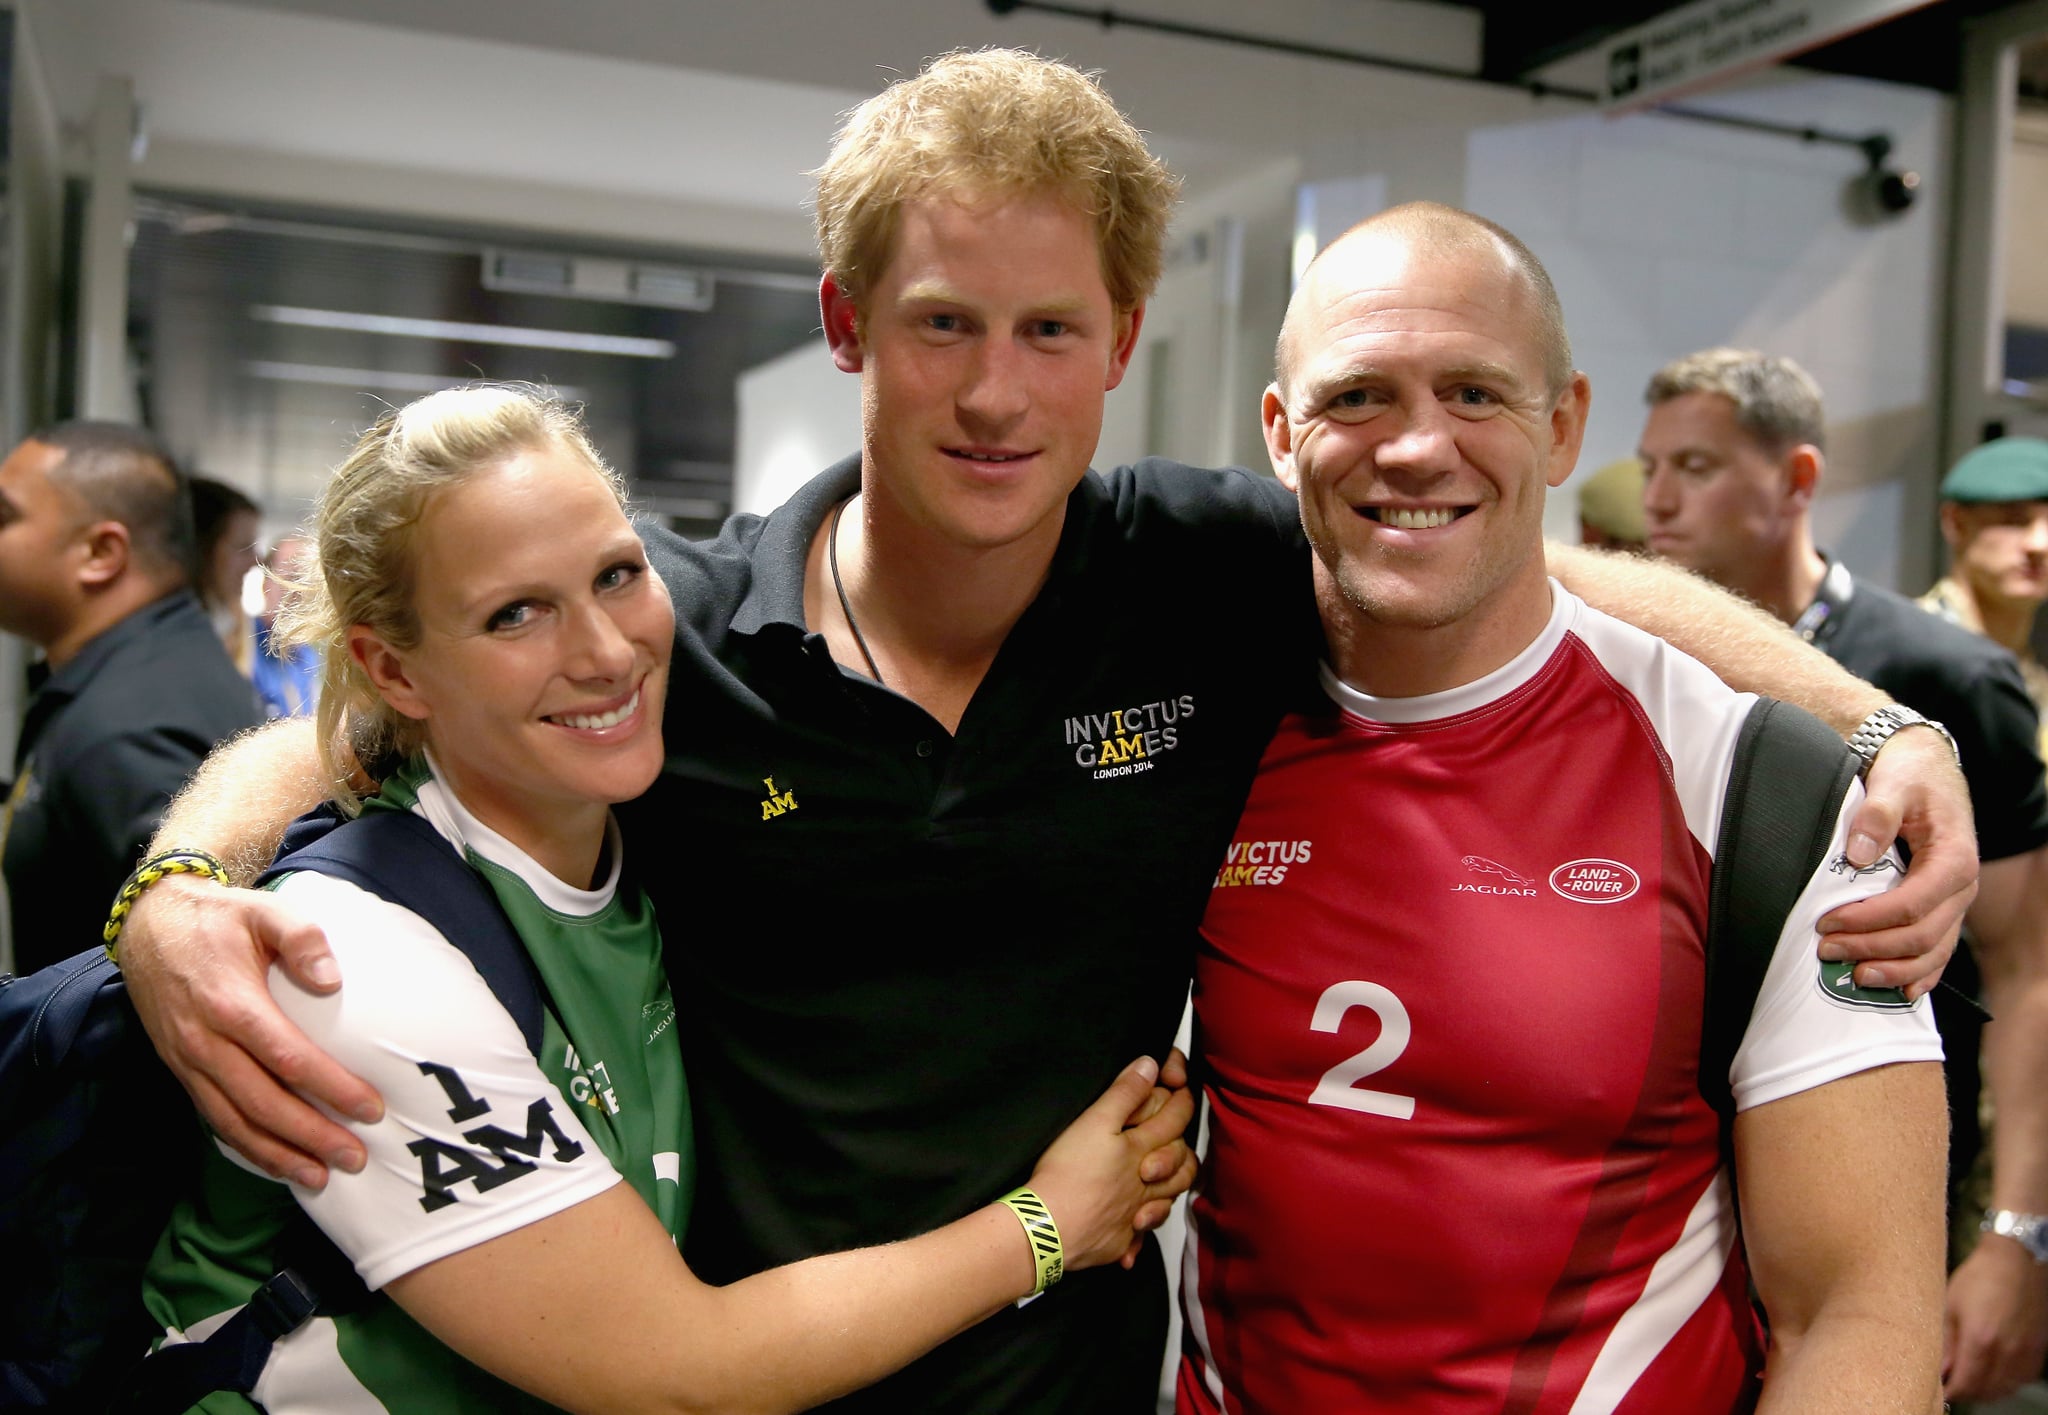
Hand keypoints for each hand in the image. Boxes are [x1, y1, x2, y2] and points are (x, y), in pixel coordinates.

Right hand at [120, 874, 379, 1186]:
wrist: (151, 924)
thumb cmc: (220, 919)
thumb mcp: (265, 911)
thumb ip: (303, 938)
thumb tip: (332, 980)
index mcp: (232, 1004)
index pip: (288, 1058)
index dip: (330, 1087)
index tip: (370, 1108)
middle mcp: (206, 1042)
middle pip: (262, 1102)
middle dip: (310, 1135)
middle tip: (356, 1157)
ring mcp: (189, 1061)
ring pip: (234, 1122)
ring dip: (277, 1154)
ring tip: (320, 1177)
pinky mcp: (181, 1070)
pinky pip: (213, 1118)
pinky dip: (245, 1146)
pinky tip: (277, 1162)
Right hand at [1026, 1057, 1198, 1275]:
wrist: (1048, 1228)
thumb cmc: (1069, 1171)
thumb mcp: (1094, 1121)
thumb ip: (1125, 1093)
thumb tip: (1151, 1065)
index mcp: (1141, 1151)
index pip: (1175, 1121)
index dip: (1182, 1101)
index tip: (1181, 1088)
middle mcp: (1146, 1185)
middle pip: (1182, 1166)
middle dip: (1183, 1149)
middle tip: (1175, 1139)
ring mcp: (1134, 1216)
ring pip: (1166, 1202)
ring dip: (1169, 1191)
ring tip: (1161, 1183)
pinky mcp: (1118, 1242)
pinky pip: (1137, 1238)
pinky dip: (1137, 1232)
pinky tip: (1130, 1228)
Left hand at [1819, 726, 1977, 998]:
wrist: (1925, 768)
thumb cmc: (1909, 774)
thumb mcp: (1893, 782)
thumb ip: (1877, 814)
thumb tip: (1858, 854)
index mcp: (1954, 858)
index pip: (1912, 905)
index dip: (1869, 921)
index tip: (1827, 923)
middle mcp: (1961, 887)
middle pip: (1922, 935)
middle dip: (1872, 949)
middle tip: (1827, 951)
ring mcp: (1955, 902)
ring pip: (1933, 952)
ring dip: (1894, 970)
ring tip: (1855, 977)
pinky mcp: (1943, 908)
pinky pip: (1939, 950)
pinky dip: (1920, 974)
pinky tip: (1899, 991)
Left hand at [1942, 1238, 2047, 1400]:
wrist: (2017, 1259)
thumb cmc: (1979, 1277)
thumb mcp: (1951, 1305)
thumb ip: (1946, 1343)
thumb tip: (1940, 1370)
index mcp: (1981, 1340)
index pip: (1965, 1384)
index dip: (1951, 1391)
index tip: (1940, 1389)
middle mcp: (2007, 1351)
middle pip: (1986, 1391)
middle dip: (1966, 1392)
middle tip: (1951, 1383)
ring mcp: (2026, 1352)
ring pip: (2006, 1389)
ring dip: (1986, 1390)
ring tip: (1970, 1378)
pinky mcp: (2039, 1349)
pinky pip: (2022, 1378)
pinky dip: (2006, 1382)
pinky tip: (1994, 1371)